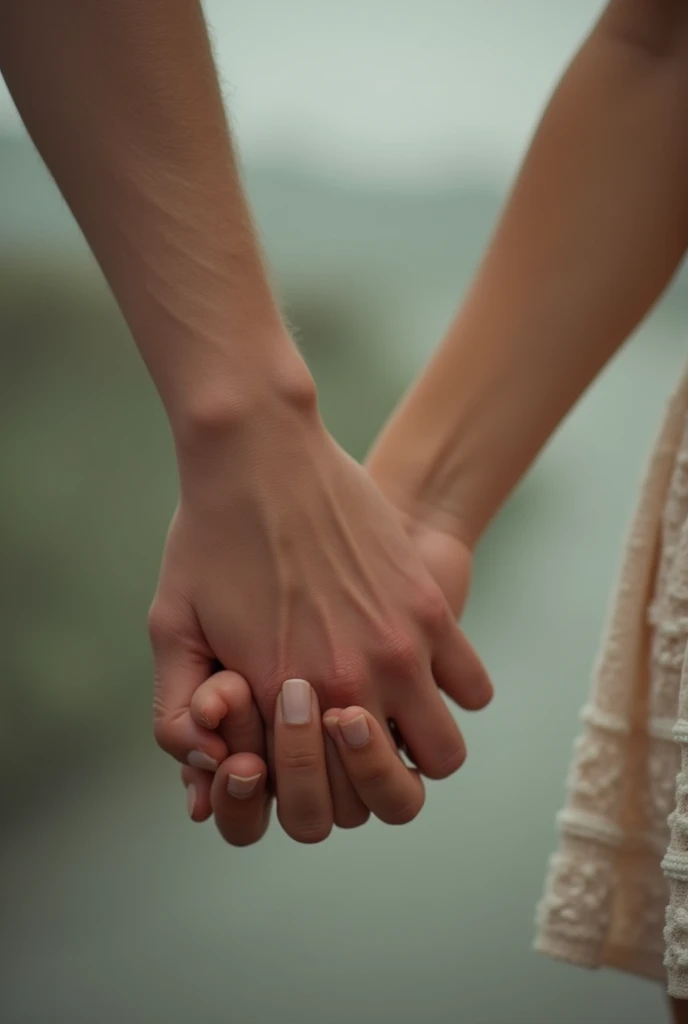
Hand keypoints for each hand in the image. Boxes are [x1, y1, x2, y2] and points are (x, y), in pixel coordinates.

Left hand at [150, 402, 490, 819]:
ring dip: (416, 750)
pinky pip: (473, 689)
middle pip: (388, 799)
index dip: (310, 792)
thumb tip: (210, 772)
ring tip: (386, 716)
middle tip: (343, 746)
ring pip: (442, 756)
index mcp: (283, 698)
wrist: (259, 451)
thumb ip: (175, 715)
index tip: (299, 751)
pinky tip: (418, 670)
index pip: (319, 806)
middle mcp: (350, 682)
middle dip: (363, 787)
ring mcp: (401, 646)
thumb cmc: (208, 538)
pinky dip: (452, 693)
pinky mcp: (430, 608)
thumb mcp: (169, 628)